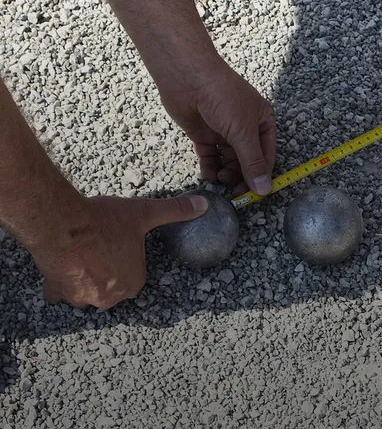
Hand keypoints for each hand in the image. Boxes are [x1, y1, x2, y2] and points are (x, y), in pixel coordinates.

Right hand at [31, 194, 208, 309]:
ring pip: (85, 292)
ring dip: (83, 279)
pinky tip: (62, 265)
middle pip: (110, 288)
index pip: (133, 277)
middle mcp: (109, 297)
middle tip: (99, 249)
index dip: (125, 260)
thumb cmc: (105, 220)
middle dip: (105, 272)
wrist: (63, 224)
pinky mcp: (57, 292)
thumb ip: (175, 210)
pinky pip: (59, 292)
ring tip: (82, 256)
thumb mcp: (145, 212)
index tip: (118, 247)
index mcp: (132, 283)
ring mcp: (82, 297)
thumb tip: (203, 205)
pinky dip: (60, 282)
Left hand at [157, 58, 276, 196]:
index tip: (255, 194)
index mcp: (263, 122)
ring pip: (229, 161)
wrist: (187, 77)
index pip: (267, 156)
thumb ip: (252, 162)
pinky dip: (210, 167)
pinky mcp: (204, 134)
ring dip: (226, 173)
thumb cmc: (222, 96)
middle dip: (242, 177)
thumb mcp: (243, 131)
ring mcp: (224, 131)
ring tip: (220, 180)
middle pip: (248, 161)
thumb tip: (264, 189)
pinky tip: (208, 174)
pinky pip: (211, 157)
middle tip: (234, 193)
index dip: (262, 175)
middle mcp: (246, 128)